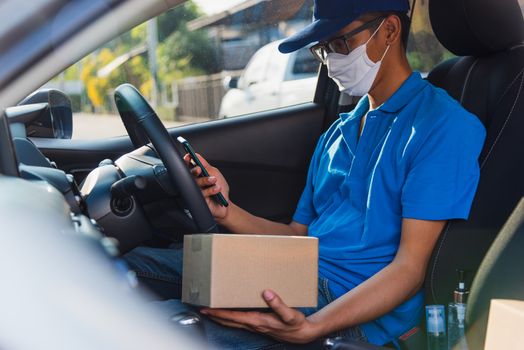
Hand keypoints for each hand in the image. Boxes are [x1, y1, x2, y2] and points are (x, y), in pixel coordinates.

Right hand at [183, 153, 230, 219]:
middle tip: (199, 169)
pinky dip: (211, 190)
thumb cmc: (220, 188)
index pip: (189, 166)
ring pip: (195, 183)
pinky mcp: (198, 200)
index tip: (188, 156)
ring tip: (214, 180)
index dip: (186, 161)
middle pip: (189, 175)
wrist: (224, 205)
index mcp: (198, 175)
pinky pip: (202, 193)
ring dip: (205, 180)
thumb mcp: (215, 173)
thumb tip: (196, 155)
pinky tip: (217, 188)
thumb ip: (206, 165)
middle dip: (194, 171)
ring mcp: (195, 191)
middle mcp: (195, 182)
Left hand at [200, 290, 321, 343]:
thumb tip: (266, 293)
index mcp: (258, 321)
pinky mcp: (258, 325)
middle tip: (201, 309)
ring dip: (220, 317)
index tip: (207, 309)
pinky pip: (239, 322)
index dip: (219, 313)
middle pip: (229, 321)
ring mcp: (255, 326)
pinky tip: (228, 315)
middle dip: (214, 315)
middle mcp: (254, 325)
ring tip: (210, 311)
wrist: (302, 334)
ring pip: (232, 323)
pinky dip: (230, 318)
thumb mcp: (290, 314)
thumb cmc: (296, 324)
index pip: (233, 317)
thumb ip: (278, 304)